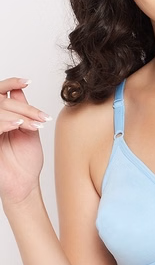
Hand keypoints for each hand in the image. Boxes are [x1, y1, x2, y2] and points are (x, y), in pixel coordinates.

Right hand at [0, 78, 50, 205]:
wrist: (24, 183)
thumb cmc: (26, 160)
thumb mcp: (28, 130)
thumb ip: (23, 111)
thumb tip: (19, 89)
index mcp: (2, 118)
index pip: (0, 93)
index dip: (10, 83)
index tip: (27, 81)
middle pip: (2, 103)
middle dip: (24, 109)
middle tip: (40, 118)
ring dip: (17, 116)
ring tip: (31, 125)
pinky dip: (5, 123)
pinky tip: (18, 125)